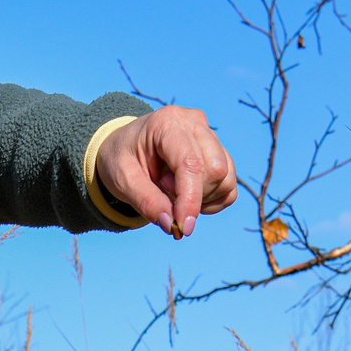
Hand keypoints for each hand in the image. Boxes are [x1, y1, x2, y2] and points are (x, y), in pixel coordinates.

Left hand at [93, 106, 239, 239]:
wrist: (126, 147)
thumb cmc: (122, 160)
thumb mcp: (122, 180)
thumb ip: (146, 202)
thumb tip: (172, 225)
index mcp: (167, 123)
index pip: (191, 164)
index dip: (190, 199)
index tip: (183, 227)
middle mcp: (194, 123)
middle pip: (215, 170)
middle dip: (193, 196)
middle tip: (163, 192)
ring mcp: (210, 136)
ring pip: (226, 179)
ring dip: (203, 199)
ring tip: (172, 190)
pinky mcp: (219, 152)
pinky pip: (229, 186)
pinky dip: (212, 200)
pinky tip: (188, 195)